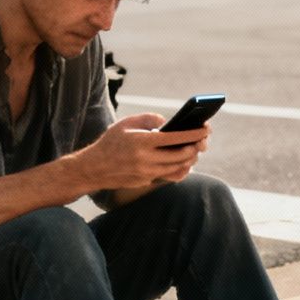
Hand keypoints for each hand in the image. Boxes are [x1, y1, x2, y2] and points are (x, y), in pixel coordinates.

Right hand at [72, 113, 209, 193]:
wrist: (94, 168)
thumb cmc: (111, 142)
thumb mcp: (126, 123)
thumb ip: (148, 118)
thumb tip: (168, 122)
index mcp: (142, 141)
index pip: (175, 137)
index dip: (193, 134)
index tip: (206, 129)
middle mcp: (146, 159)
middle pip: (181, 155)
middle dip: (196, 147)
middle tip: (203, 141)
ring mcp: (147, 172)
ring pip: (178, 167)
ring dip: (190, 158)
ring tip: (195, 150)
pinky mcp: (146, 181)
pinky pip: (170, 176)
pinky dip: (181, 169)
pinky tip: (185, 163)